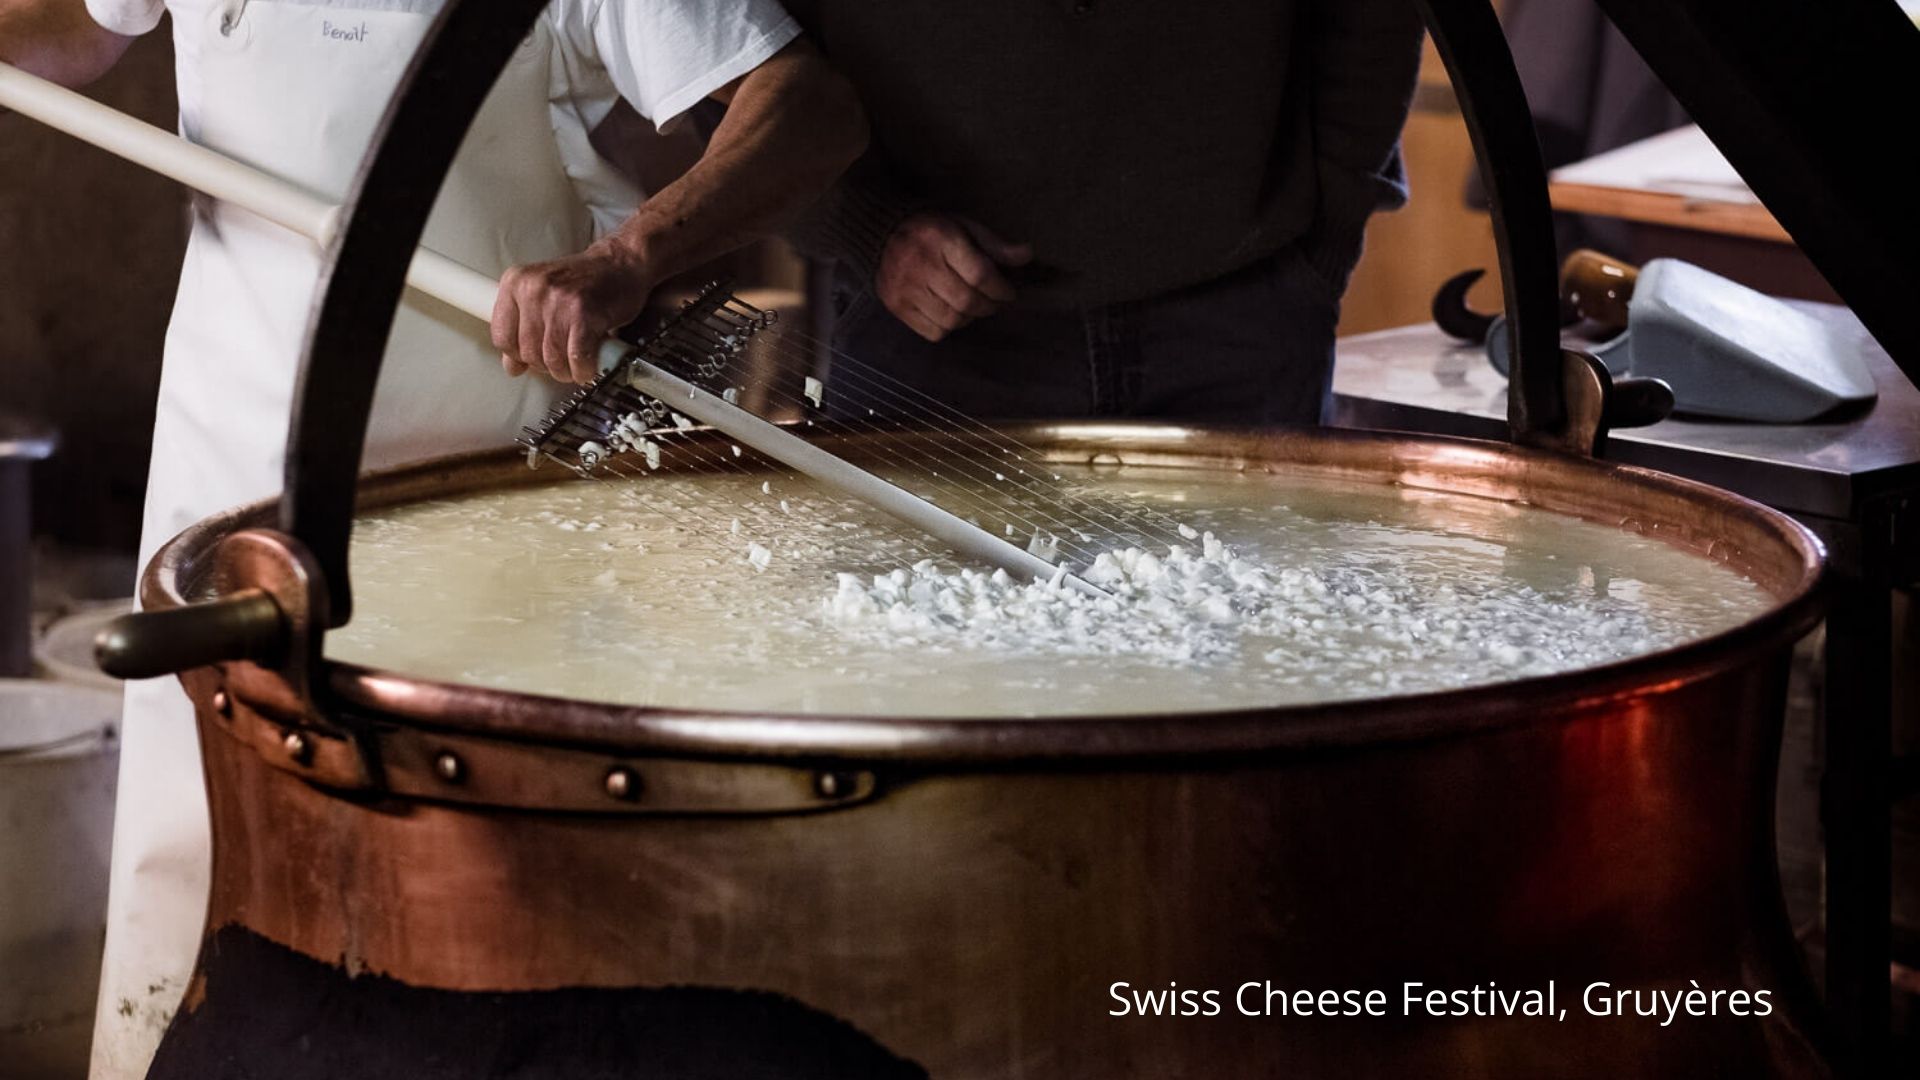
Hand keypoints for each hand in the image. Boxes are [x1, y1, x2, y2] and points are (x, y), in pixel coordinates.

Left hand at [492, 242, 653, 383]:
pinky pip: (576, 358)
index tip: (536, 354)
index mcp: (516, 282)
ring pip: (551, 359)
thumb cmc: (586, 281)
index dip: (519, 355)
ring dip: (567, 370)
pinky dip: (584, 369)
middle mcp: (533, 288)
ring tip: (577, 362)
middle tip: (563, 358)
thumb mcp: (544, 297)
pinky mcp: (583, 314)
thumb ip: (523, 329)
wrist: (621, 264)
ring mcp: (558, 301)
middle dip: (547, 365)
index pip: (501, 337)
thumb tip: (511, 366)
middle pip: (527, 353)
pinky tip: (590, 364)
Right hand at [875, 214, 1031, 340]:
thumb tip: (1027, 255)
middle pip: (966, 300)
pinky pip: (933, 331)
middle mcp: (920, 264)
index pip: (979, 273)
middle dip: (989, 306)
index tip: (1008, 292)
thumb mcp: (965, 227)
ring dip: (971, 318)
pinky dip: (949, 328)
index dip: (1000, 288)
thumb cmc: (934, 232)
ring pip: (951, 319)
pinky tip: (953, 313)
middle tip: (995, 303)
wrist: (884, 234)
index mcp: (941, 239)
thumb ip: (995, 244)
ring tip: (975, 307)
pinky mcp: (896, 306)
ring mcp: (905, 288)